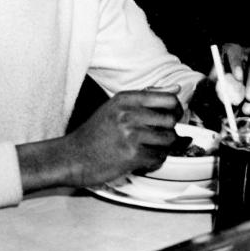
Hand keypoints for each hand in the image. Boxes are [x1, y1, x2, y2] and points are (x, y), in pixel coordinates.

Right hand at [64, 89, 182, 184]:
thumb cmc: (96, 133)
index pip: (168, 99)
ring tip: (147, 148)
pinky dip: (154, 161)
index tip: (172, 116)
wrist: (73, 157)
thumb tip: (176, 89)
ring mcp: (130, 134)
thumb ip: (147, 96)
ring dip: (162, 147)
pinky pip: (159, 157)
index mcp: (126, 99)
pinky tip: (141, 159)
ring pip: (168, 140)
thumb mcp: (116, 106)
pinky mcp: (132, 155)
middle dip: (168, 131)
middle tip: (156, 137)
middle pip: (170, 120)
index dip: (176, 109)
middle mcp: (128, 114)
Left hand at [216, 43, 249, 114]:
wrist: (222, 99)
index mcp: (230, 51)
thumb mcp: (208, 88)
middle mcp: (247, 54)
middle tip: (249, 97)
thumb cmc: (214, 90)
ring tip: (247, 109)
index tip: (237, 78)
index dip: (236, 63)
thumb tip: (221, 84)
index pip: (234, 52)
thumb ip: (213, 85)